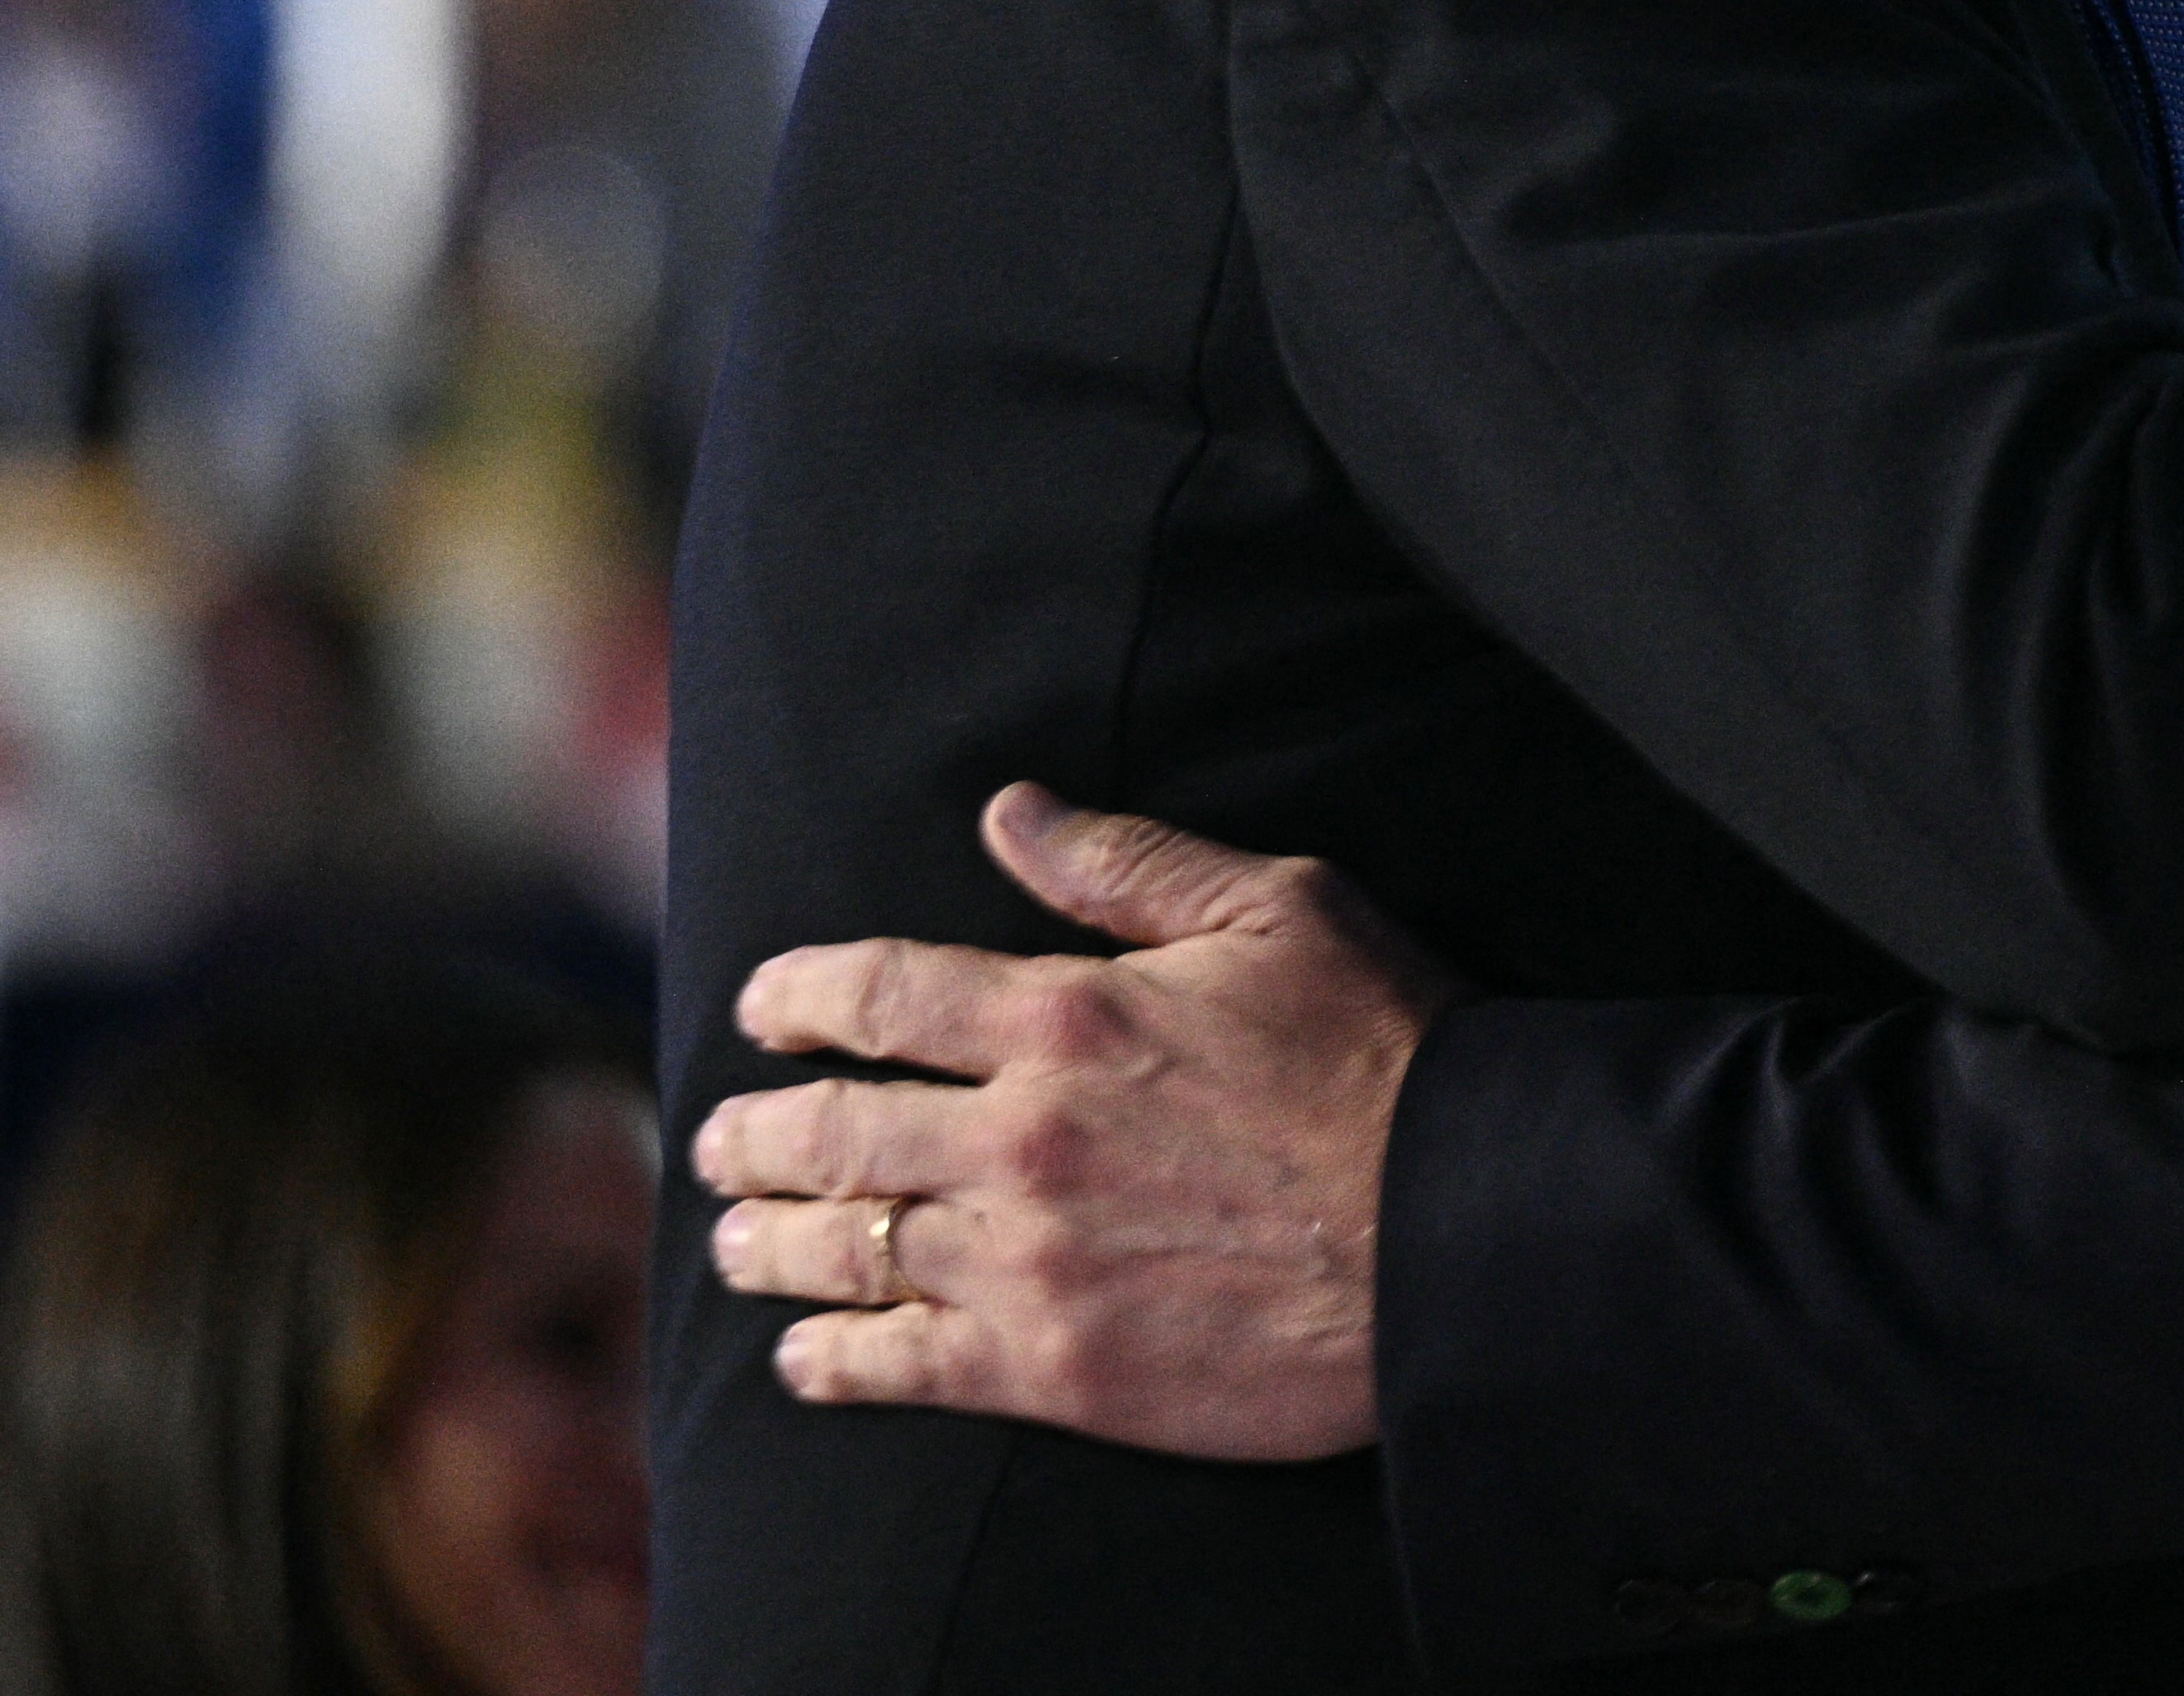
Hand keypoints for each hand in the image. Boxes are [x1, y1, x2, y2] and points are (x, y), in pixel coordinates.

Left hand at [694, 783, 1455, 1460]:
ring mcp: (1028, 1262)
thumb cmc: (1386, 1053)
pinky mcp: (1055, 1369)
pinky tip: (805, 1358)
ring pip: (843, 1251)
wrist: (1462, 1230)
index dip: (799, 996)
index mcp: (1067, 1016)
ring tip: (739, 1241)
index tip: (764, 1008)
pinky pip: (898, 1367)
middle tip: (721, 1141)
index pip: (878, 992)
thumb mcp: (1281, 911)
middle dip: (756, 1133)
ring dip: (768, 1244)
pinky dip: (830, 1363)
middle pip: (832, 1131)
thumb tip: (1010, 814)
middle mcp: (1021, 1137)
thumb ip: (1129, 867)